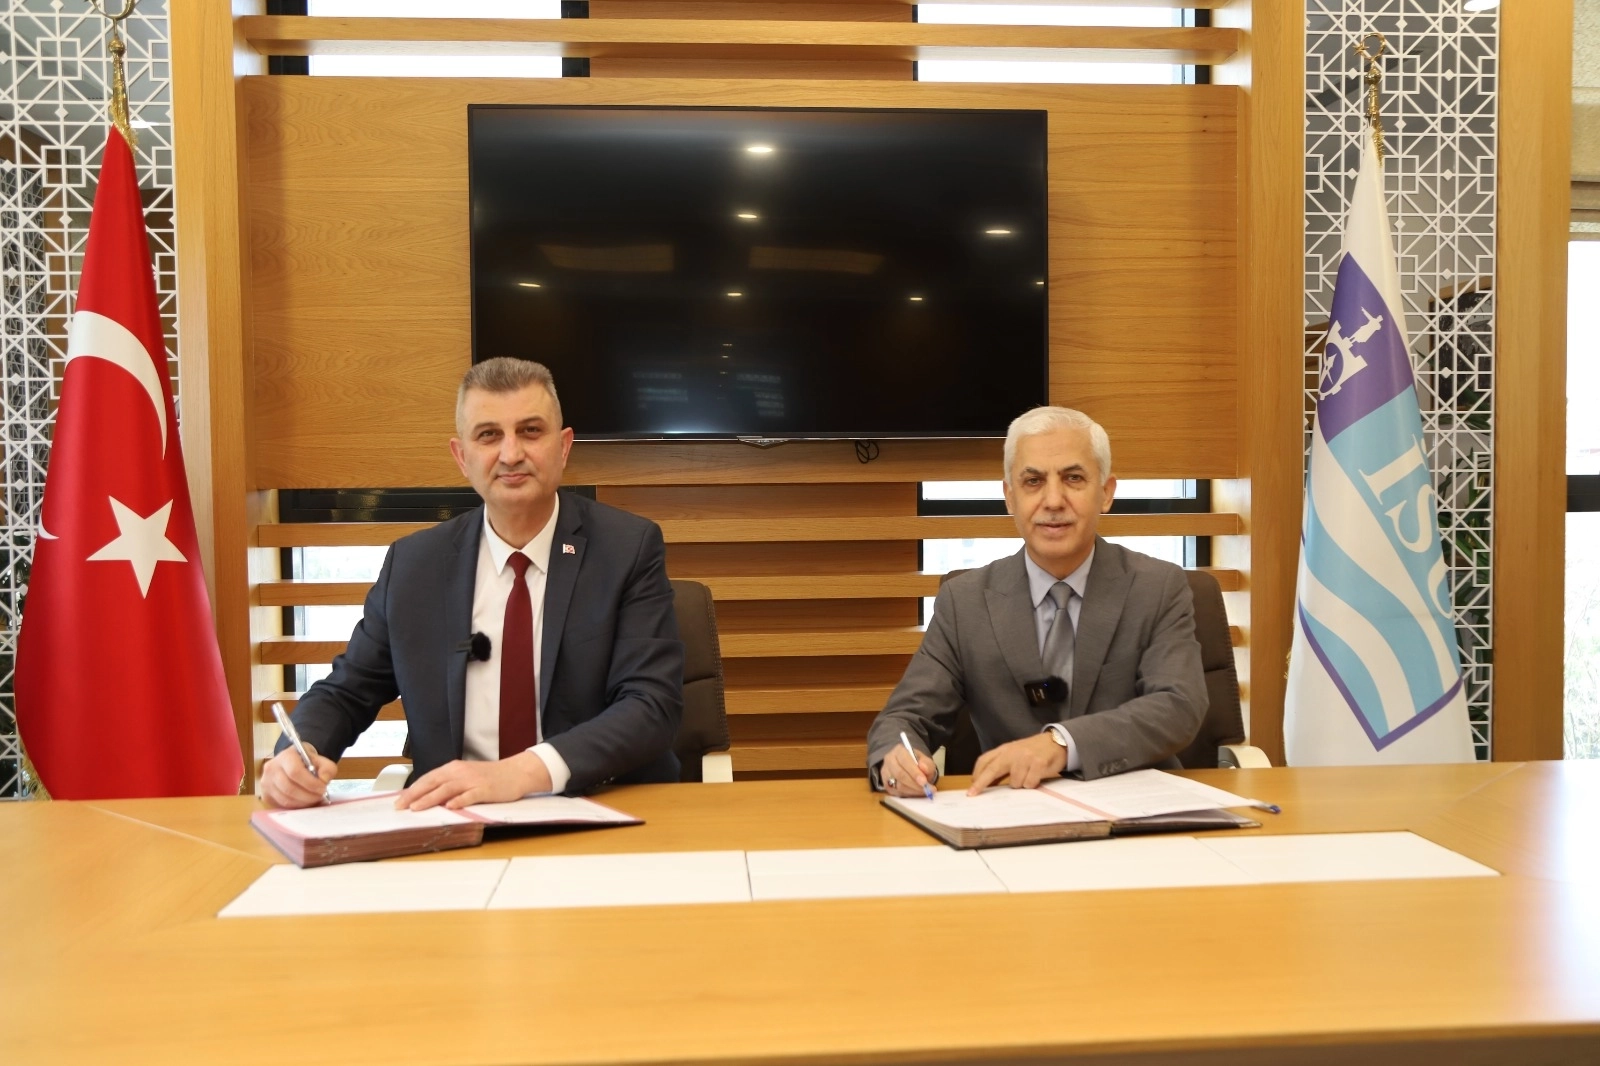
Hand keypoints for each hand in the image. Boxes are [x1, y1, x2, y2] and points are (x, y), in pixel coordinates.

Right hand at [260, 743, 336, 808]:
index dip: (310, 783)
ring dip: (303, 803)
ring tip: (314, 800)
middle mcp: (271, 768)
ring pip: (285, 799)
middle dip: (308, 796)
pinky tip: (305, 803)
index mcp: (285, 756)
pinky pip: (281, 805)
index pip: (295, 772)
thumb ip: (327, 768)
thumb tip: (324, 780)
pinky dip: (296, 807)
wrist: (293, 763)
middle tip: (320, 797)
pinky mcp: (266, 795)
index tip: (322, 788)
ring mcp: (266, 783)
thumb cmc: (307, 762)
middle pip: (289, 788)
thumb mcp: (320, 760)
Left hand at [396, 751, 552, 810]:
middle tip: (400, 806)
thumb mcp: (466, 777)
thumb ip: (449, 785)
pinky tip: (450, 807)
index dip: (412, 790)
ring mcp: (473, 780)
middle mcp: (460, 772)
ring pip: (447, 789)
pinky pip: (470, 795)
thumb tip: (428, 799)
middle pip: (433, 782)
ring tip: (417, 808)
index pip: (428, 779)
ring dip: (430, 798)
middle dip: (414, 795)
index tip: (398, 801)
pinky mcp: (485, 789)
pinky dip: (459, 801)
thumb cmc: (490, 777)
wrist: (516, 772)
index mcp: (453, 768)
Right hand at [878, 745, 937, 796]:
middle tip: (927, 789)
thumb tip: (924, 769)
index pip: (905, 761)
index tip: (924, 781)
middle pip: (900, 774)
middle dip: (914, 784)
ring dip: (913, 790)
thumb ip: (926, 764)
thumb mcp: (926, 760)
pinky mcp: (886, 785)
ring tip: (925, 791)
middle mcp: (889, 760)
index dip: (914, 772)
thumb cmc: (917, 763)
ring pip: (898, 785)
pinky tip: (917, 792)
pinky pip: (897, 793)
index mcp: (899, 750)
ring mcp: (886, 773)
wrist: (910, 767)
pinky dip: (909, 794)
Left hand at [968, 734, 1066, 794]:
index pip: (985, 761)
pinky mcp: (1039, 763)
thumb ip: (1001, 766)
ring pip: (1015, 782)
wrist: (1056, 741)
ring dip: (1020, 785)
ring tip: (1028, 777)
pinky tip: (1036, 777)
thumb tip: (987, 783)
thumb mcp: (1014, 754)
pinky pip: (1029, 783)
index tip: (971, 788)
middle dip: (981, 783)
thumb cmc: (1033, 751)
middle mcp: (1013, 752)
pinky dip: (1032, 784)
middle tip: (973, 794)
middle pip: (992, 769)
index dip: (976, 775)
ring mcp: (1025, 757)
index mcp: (1004, 750)